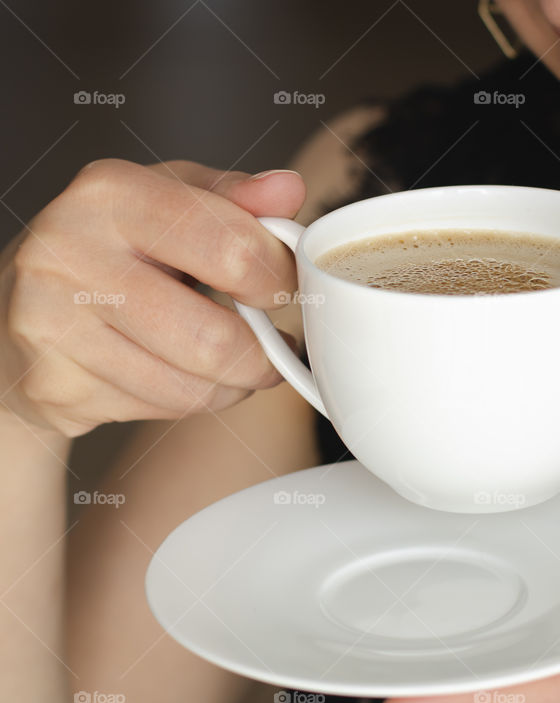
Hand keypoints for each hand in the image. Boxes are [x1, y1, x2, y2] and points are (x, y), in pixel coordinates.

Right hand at [0, 160, 304, 435]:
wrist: (17, 312)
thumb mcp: (169, 201)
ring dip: (235, 384)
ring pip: (193, 386)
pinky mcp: (52, 383)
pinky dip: (193, 401)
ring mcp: (52, 323)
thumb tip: (287, 190)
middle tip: (273, 346)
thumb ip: (232, 198)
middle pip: (213, 336)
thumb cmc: (113, 251)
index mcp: (111, 193)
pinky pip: (161, 409)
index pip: (232, 248)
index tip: (287, 289)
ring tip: (235, 362)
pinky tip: (184, 376)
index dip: (279, 279)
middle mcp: (70, 253)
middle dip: (264, 353)